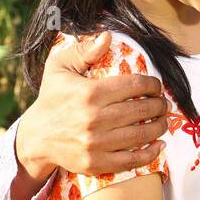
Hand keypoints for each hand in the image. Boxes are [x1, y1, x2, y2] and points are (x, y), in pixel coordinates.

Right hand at [17, 30, 168, 179]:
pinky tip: (159, 145)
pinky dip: (150, 153)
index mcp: (90, 93)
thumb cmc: (51, 98)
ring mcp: (96, 143)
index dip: (152, 84)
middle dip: (159, 105)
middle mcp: (95, 118)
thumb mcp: (59, 68)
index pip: (134, 85)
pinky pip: (131, 160)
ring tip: (163, 120)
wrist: (36, 137)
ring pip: (141, 134)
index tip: (156, 86)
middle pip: (142, 110)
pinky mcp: (96, 163)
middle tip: (164, 104)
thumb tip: (107, 36)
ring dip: (159, 127)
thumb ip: (84, 51)